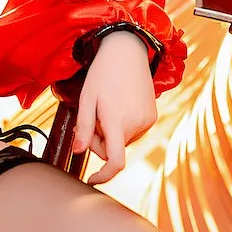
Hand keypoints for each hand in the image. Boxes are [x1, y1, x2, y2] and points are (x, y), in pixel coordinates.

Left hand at [73, 30, 157, 185]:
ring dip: (111, 133)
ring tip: (106, 108)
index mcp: (117, 120)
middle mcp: (136, 124)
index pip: (115, 161)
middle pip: (112, 149)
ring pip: (122, 141)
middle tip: (91, 118)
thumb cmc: (102, 73)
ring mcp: (147, 121)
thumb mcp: (86, 98)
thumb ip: (83, 127)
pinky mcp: (152, 117)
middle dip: (99, 141)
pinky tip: (119, 105)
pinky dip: (122, 126)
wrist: (128, 51)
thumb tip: (78, 152)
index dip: (103, 176)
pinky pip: (132, 132)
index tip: (91, 180)